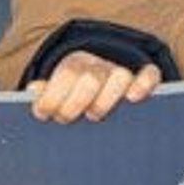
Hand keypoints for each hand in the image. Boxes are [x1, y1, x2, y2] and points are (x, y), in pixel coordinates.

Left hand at [25, 48, 158, 122]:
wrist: (98, 84)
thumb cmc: (72, 97)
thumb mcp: (55, 93)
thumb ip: (44, 93)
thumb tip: (33, 91)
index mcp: (75, 65)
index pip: (66, 73)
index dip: (52, 94)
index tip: (42, 114)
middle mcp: (100, 66)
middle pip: (91, 76)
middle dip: (76, 100)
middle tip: (66, 119)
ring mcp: (123, 73)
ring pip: (120, 76)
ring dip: (106, 97)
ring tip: (94, 116)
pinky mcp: (145, 79)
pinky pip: (150, 74)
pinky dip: (144, 84)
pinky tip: (133, 98)